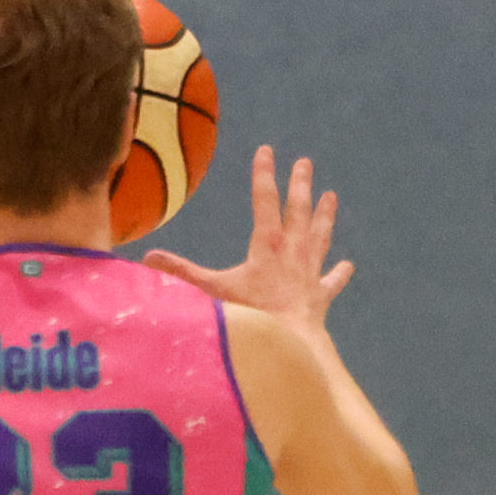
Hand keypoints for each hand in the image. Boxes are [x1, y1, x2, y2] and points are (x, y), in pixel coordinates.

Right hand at [142, 146, 353, 328]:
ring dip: (325, 216)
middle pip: (299, 210)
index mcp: (267, 244)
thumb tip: (148, 258)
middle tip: (306, 163)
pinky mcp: (321, 295)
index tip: (266, 151)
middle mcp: (293, 252)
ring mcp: (310, 272)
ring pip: (320, 237)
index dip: (264, 174)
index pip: (265, 200)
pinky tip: (347, 265)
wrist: (291, 343)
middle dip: (301, 185)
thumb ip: (182, 273)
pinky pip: (332, 280)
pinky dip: (339, 273)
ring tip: (332, 196)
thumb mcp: (213, 290)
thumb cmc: (251, 315)